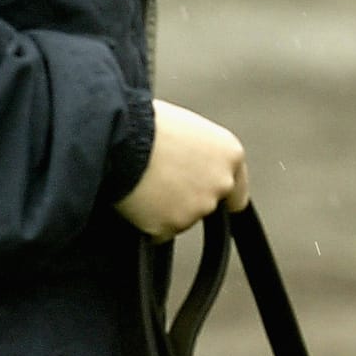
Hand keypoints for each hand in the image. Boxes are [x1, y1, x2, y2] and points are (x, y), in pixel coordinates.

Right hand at [115, 99, 248, 240]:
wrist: (118, 136)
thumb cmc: (145, 123)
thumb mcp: (186, 128)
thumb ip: (200, 154)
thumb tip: (192, 168)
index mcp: (230, 153)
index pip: (237, 193)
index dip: (217, 195)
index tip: (204, 196)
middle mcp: (221, 182)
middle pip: (207, 205)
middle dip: (187, 199)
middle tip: (161, 182)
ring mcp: (198, 208)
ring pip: (181, 219)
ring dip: (165, 209)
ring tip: (144, 183)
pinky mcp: (171, 226)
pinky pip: (158, 232)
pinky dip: (146, 222)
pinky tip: (135, 198)